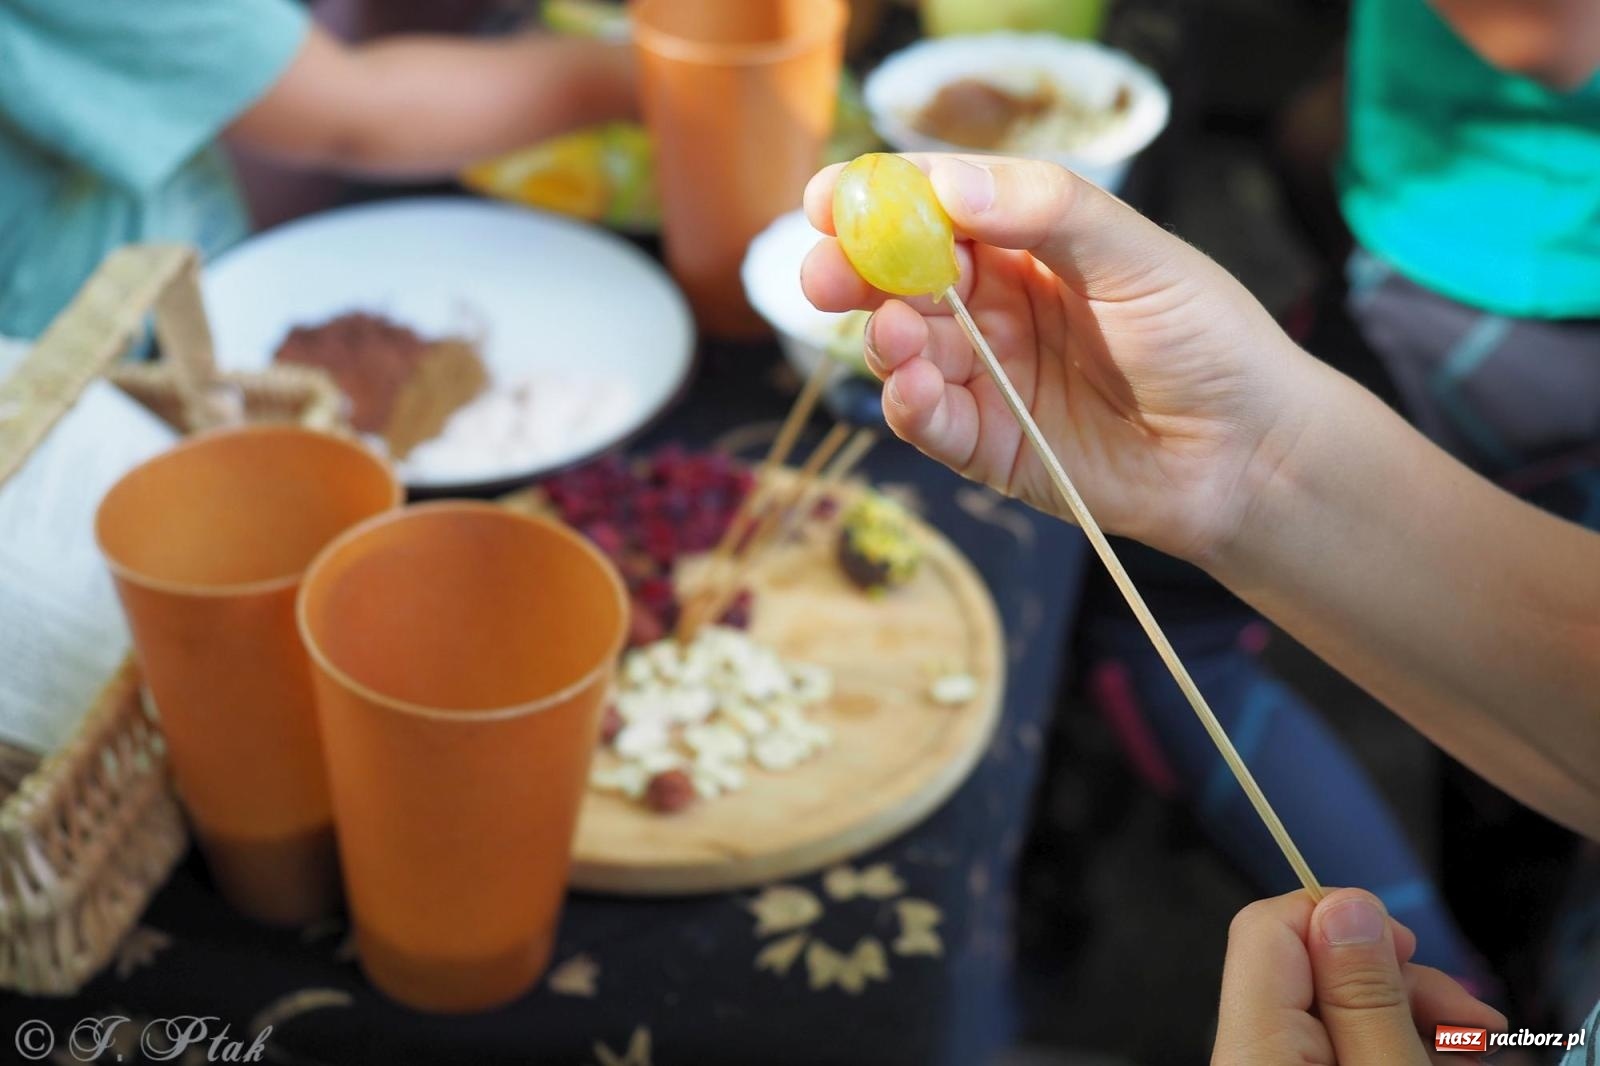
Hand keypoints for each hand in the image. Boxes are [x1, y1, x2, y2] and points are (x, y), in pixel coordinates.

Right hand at [802, 155, 1318, 563]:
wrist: (1249, 454)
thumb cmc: (1206, 338)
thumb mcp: (1133, 252)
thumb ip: (1042, 208)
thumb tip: (943, 182)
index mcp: (1028, 243)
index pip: (937, 210)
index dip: (881, 201)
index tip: (829, 199)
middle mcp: (996, 306)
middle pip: (899, 280)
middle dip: (855, 273)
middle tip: (822, 274)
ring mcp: (988, 377)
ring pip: (902, 351)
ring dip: (882, 340)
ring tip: (892, 337)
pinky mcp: (989, 447)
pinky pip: (928, 422)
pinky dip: (908, 406)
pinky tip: (914, 391)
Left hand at [1213, 888, 1505, 1063]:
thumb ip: (1365, 996)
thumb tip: (1347, 903)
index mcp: (1254, 1046)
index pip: (1267, 927)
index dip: (1341, 919)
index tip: (1409, 947)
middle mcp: (1247, 1055)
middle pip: (1307, 970)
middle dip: (1395, 978)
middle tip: (1472, 1016)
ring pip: (1332, 1012)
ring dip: (1407, 1014)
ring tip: (1473, 1044)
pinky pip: (1338, 1049)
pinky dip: (1390, 1044)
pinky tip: (1443, 1057)